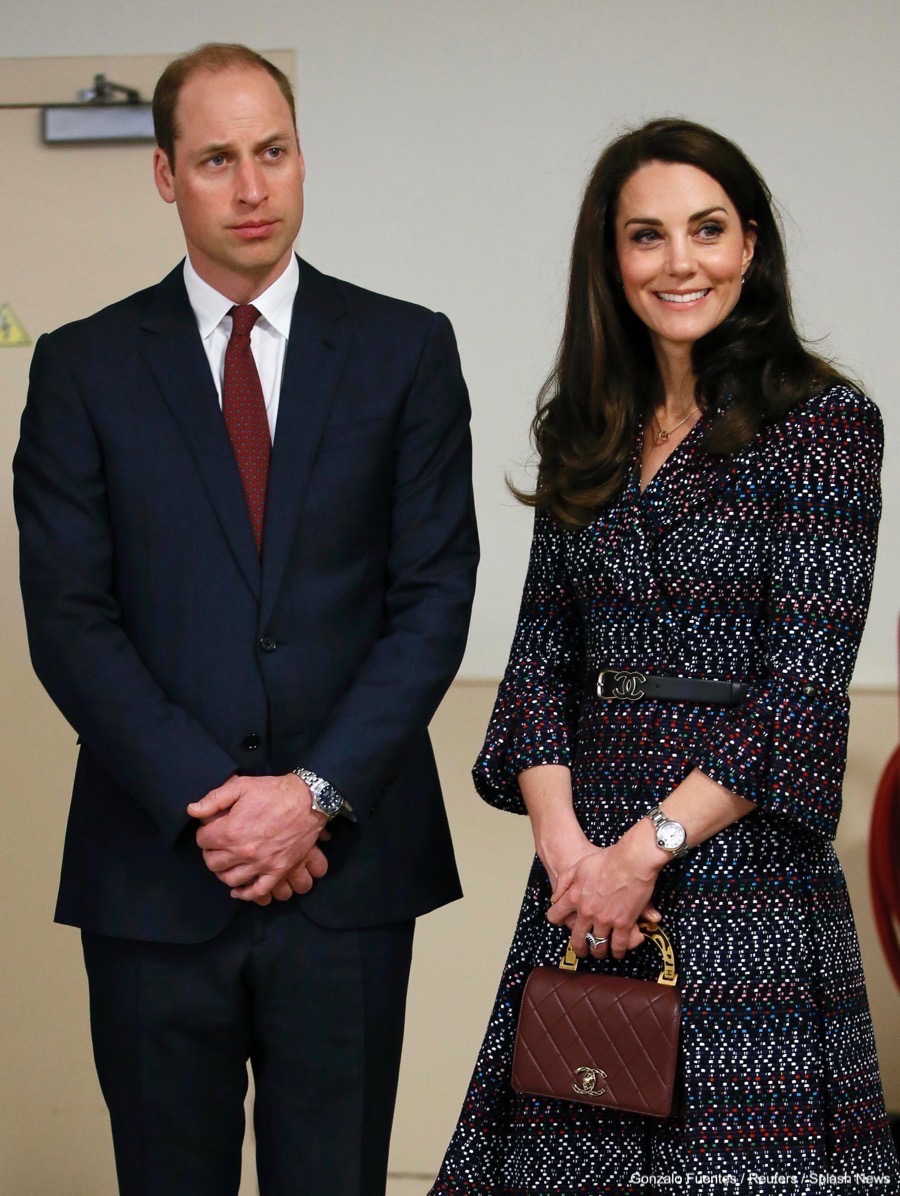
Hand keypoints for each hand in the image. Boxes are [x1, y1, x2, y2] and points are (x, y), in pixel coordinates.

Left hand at [188, 773, 329, 902]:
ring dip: (223, 872)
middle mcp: (243, 852)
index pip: (202, 840)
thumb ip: (214, 799)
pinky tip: (237, 889)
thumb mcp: (242, 786)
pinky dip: (244, 893)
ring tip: (226, 862)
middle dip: (210, 852)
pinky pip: (257, 891)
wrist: (308, 800)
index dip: (204, 833)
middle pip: (212, 862)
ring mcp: (261, 864)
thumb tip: (191, 811)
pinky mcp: (278, 871)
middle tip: (217, 845)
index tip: (210, 829)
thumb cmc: (273, 791)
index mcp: (231, 830)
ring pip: (230, 879)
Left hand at [547, 837, 661, 959]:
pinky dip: (617, 951)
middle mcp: (587, 912)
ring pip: (598, 945)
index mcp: (574, 897)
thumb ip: (564, 883)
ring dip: (598, 951)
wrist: (633, 860)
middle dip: (578, 947)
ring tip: (599, 952)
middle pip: (577, 938)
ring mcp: (605, 920)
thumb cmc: (607, 859)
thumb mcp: (579, 866)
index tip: (562, 922)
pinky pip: (618, 945)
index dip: (557, 920)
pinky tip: (617, 952)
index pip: (556, 916)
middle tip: (581, 950)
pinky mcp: (623, 923)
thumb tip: (555, 899)